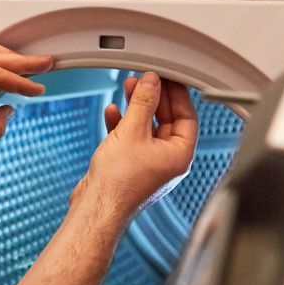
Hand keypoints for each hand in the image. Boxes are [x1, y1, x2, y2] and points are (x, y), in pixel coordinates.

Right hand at [72, 72, 197, 218]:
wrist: (96, 207)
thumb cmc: (119, 182)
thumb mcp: (132, 132)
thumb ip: (143, 103)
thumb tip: (151, 82)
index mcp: (179, 155)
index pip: (187, 116)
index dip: (177, 93)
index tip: (167, 77)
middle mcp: (167, 160)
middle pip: (166, 120)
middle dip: (154, 98)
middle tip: (145, 78)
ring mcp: (148, 164)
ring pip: (147, 128)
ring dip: (137, 108)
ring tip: (127, 87)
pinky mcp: (130, 166)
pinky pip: (131, 139)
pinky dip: (122, 124)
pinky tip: (112, 112)